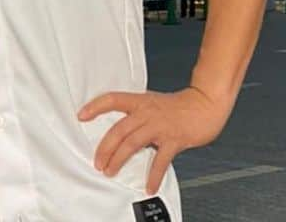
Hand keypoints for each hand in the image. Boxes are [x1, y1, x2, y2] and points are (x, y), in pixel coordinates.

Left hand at [78, 86, 231, 194]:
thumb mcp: (152, 102)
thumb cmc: (178, 105)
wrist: (204, 104)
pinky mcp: (174, 139)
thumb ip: (137, 113)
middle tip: (97, 162)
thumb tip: (120, 127)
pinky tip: (149, 186)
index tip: (81, 115)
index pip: (112, 99)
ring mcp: (160, 126)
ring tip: (110, 171)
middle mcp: (147, 112)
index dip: (95, 106)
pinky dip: (154, 175)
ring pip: (133, 143)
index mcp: (140, 101)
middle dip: (105, 147)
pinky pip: (161, 160)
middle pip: (119, 129)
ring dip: (119, 159)